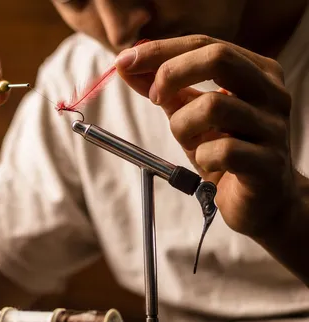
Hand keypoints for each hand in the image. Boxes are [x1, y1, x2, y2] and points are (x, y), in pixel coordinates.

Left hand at [116, 35, 296, 237]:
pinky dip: (202, 157)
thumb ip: (164, 89)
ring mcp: (273, 127)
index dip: (160, 51)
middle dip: (171, 73)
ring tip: (189, 142)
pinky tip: (208, 166)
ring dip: (183, 126)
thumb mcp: (190, 115)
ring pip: (213, 107)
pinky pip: (222, 150)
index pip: (204, 44)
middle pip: (218, 59)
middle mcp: (271, 93)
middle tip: (154, 98)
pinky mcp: (268, 163)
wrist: (260, 201)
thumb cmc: (225, 152)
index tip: (124, 62)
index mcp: (255, 72)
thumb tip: (126, 66)